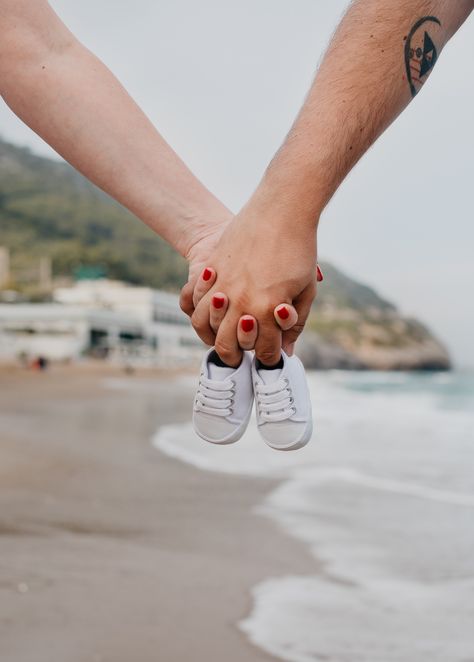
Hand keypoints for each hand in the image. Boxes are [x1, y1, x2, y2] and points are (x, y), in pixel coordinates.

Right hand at [189, 202, 318, 366]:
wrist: (281, 209)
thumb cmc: (299, 250)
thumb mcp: (305, 290)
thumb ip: (296, 324)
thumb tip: (286, 350)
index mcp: (269, 309)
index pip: (265, 350)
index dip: (269, 357)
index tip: (270, 356)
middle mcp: (242, 301)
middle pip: (228, 345)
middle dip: (235, 357)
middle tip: (239, 357)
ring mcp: (224, 285)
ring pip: (204, 326)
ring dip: (212, 336)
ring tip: (221, 336)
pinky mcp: (212, 269)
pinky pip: (195, 299)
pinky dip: (200, 310)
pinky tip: (211, 309)